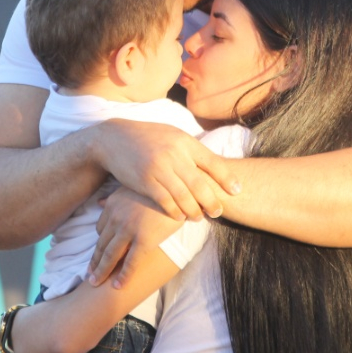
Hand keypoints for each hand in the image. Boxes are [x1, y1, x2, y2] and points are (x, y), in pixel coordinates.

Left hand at [88, 188, 184, 288]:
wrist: (178, 190)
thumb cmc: (157, 189)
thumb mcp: (132, 188)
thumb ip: (115, 197)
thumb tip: (100, 203)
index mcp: (113, 205)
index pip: (100, 229)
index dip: (99, 244)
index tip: (98, 254)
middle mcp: (117, 218)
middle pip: (101, 244)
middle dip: (94, 261)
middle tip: (89, 275)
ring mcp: (129, 230)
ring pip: (110, 255)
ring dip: (101, 271)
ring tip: (95, 283)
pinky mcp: (144, 240)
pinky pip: (130, 263)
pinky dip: (123, 276)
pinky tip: (117, 286)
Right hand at [95, 118, 240, 222]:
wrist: (114, 138)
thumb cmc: (149, 137)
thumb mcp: (172, 135)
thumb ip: (191, 149)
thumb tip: (216, 165)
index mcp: (184, 141)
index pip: (212, 162)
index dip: (227, 178)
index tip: (237, 191)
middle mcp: (174, 154)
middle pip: (200, 184)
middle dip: (211, 201)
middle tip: (218, 212)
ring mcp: (159, 168)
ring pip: (184, 196)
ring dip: (194, 211)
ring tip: (199, 217)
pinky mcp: (145, 181)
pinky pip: (166, 202)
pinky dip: (175, 212)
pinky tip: (180, 217)